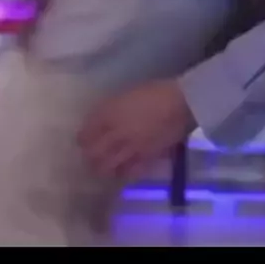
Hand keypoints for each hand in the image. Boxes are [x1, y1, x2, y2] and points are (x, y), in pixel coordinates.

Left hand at [78, 80, 195, 179]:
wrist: (181, 102)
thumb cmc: (154, 91)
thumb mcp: (126, 94)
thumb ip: (110, 109)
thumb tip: (99, 120)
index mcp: (110, 114)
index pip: (86, 133)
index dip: (83, 138)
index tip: (82, 139)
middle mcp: (116, 133)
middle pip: (93, 153)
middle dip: (89, 156)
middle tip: (90, 155)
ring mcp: (131, 148)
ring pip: (107, 166)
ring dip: (102, 167)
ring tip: (103, 166)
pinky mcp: (146, 158)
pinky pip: (128, 171)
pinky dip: (122, 172)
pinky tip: (122, 169)